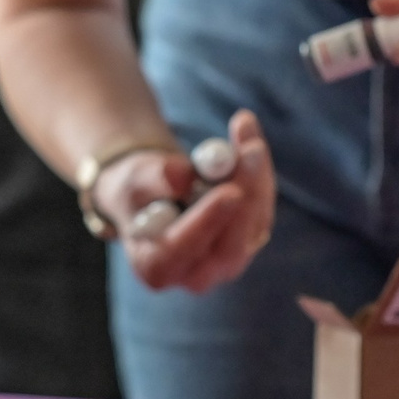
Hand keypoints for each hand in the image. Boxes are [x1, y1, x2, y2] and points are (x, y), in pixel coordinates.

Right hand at [95, 111, 274, 293]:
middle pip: (231, 245)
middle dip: (246, 192)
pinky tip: (246, 139)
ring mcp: (226, 261)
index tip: (229, 191)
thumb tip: (182, 176)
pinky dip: (260, 171)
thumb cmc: (137, 192)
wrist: (153, 196)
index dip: (209, 221)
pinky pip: (264, 205)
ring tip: (242, 124)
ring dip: (256, 172)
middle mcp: (197, 275)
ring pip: (255, 220)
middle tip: (251, 148)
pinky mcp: (249, 240)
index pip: (184, 251)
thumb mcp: (134, 180)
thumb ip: (153, 179)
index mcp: (157, 268)